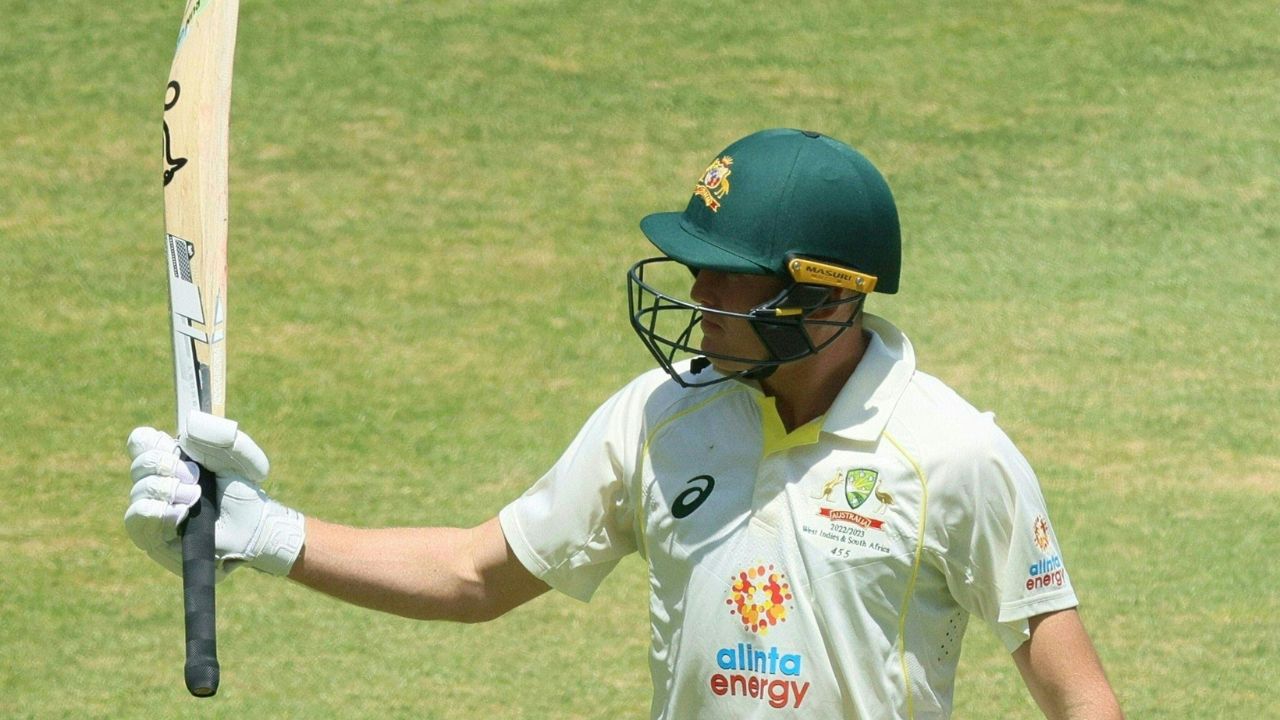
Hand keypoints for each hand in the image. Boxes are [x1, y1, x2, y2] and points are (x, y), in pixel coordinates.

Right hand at [125, 412, 305, 580]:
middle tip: (195, 476)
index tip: (175, 447)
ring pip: (137, 493)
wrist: (254, 529)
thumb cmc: (244, 491)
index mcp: (171, 459)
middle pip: (139, 465)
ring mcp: (153, 511)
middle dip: (166, 466)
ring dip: (167, 491)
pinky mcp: (153, 539)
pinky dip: (158, 513)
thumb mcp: (242, 457)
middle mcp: (157, 483)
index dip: (150, 442)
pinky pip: (136, 522)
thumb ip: (221, 435)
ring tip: (195, 498)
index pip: (140, 442)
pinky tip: (181, 514)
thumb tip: (190, 421)